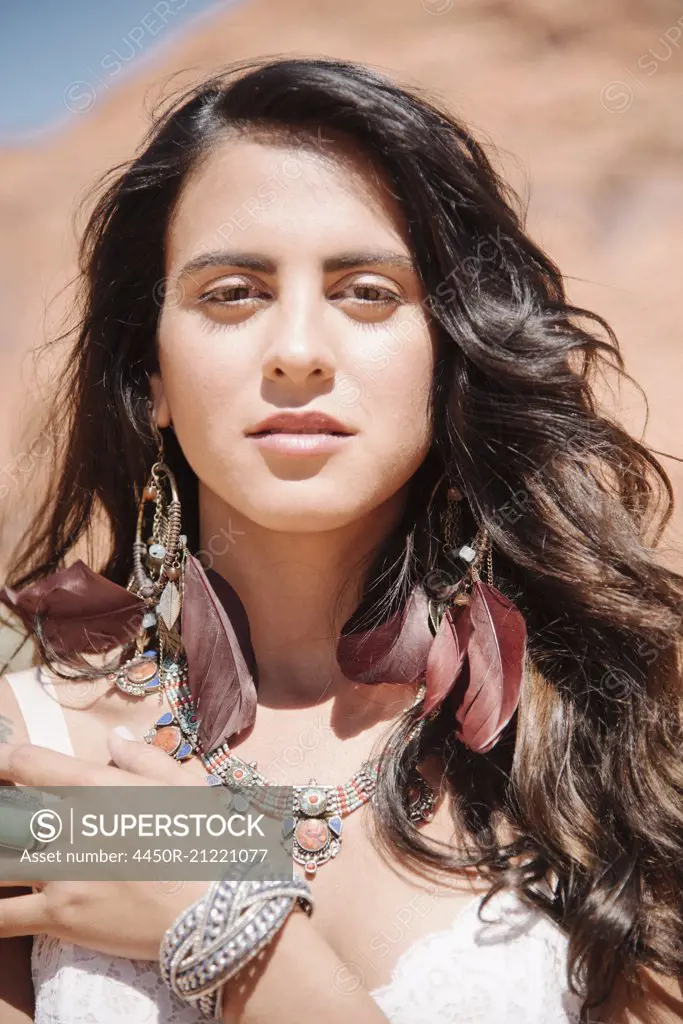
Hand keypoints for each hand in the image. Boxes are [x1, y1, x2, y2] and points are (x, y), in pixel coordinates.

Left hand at [0, 733, 209, 958]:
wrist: (218, 905)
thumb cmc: (207, 838)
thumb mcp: (184, 785)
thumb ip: (143, 758)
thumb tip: (113, 740)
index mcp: (97, 786)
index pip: (29, 763)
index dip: (3, 760)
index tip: (0, 763)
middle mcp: (70, 823)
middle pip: (6, 814)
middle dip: (2, 813)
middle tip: (7, 819)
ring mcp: (60, 872)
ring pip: (0, 862)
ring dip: (1, 857)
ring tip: (7, 856)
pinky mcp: (59, 916)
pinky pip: (3, 917)